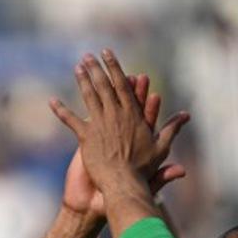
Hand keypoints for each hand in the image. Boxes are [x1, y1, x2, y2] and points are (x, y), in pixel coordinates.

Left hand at [51, 50, 188, 198]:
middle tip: (88, 55)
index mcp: (133, 114)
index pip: (123, 85)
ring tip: (78, 67)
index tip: (108, 54)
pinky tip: (52, 100)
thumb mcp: (161, 147)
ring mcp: (100, 124)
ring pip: (89, 96)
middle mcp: (116, 114)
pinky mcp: (86, 136)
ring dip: (83, 80)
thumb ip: (172, 128)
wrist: (124, 183)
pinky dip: (60, 110)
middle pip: (104, 86)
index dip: (115, 68)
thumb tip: (186, 115)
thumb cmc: (143, 168)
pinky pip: (70, 120)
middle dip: (96, 68)